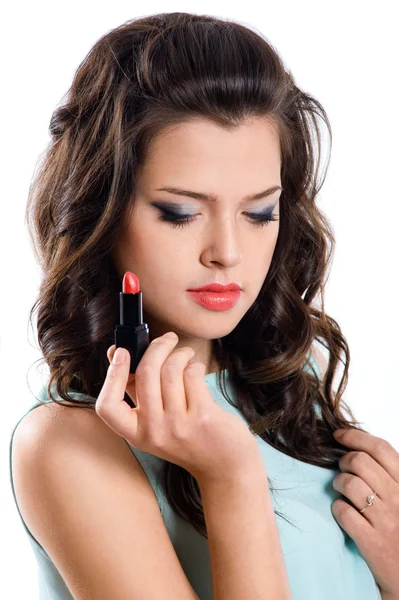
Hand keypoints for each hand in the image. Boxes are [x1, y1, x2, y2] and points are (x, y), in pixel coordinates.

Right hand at [95, 332, 258, 485]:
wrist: (225, 465)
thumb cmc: (189, 436)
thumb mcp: (156, 421)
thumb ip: (137, 391)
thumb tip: (117, 353)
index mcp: (136, 433)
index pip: (107, 406)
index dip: (112, 375)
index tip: (121, 352)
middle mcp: (154, 431)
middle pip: (146, 374)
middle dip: (157, 347)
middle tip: (167, 339)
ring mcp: (178, 425)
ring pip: (171, 370)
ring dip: (180, 353)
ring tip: (186, 354)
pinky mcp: (203, 416)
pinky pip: (192, 374)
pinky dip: (195, 365)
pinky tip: (197, 369)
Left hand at [332, 427, 398, 596]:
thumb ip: (387, 474)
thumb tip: (358, 446)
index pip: (381, 448)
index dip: (355, 436)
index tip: (339, 435)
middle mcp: (398, 499)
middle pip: (359, 462)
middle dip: (344, 461)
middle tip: (343, 469)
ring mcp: (385, 520)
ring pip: (349, 483)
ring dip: (338, 483)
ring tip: (342, 491)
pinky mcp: (371, 542)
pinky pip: (343, 511)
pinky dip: (338, 508)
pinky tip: (344, 512)